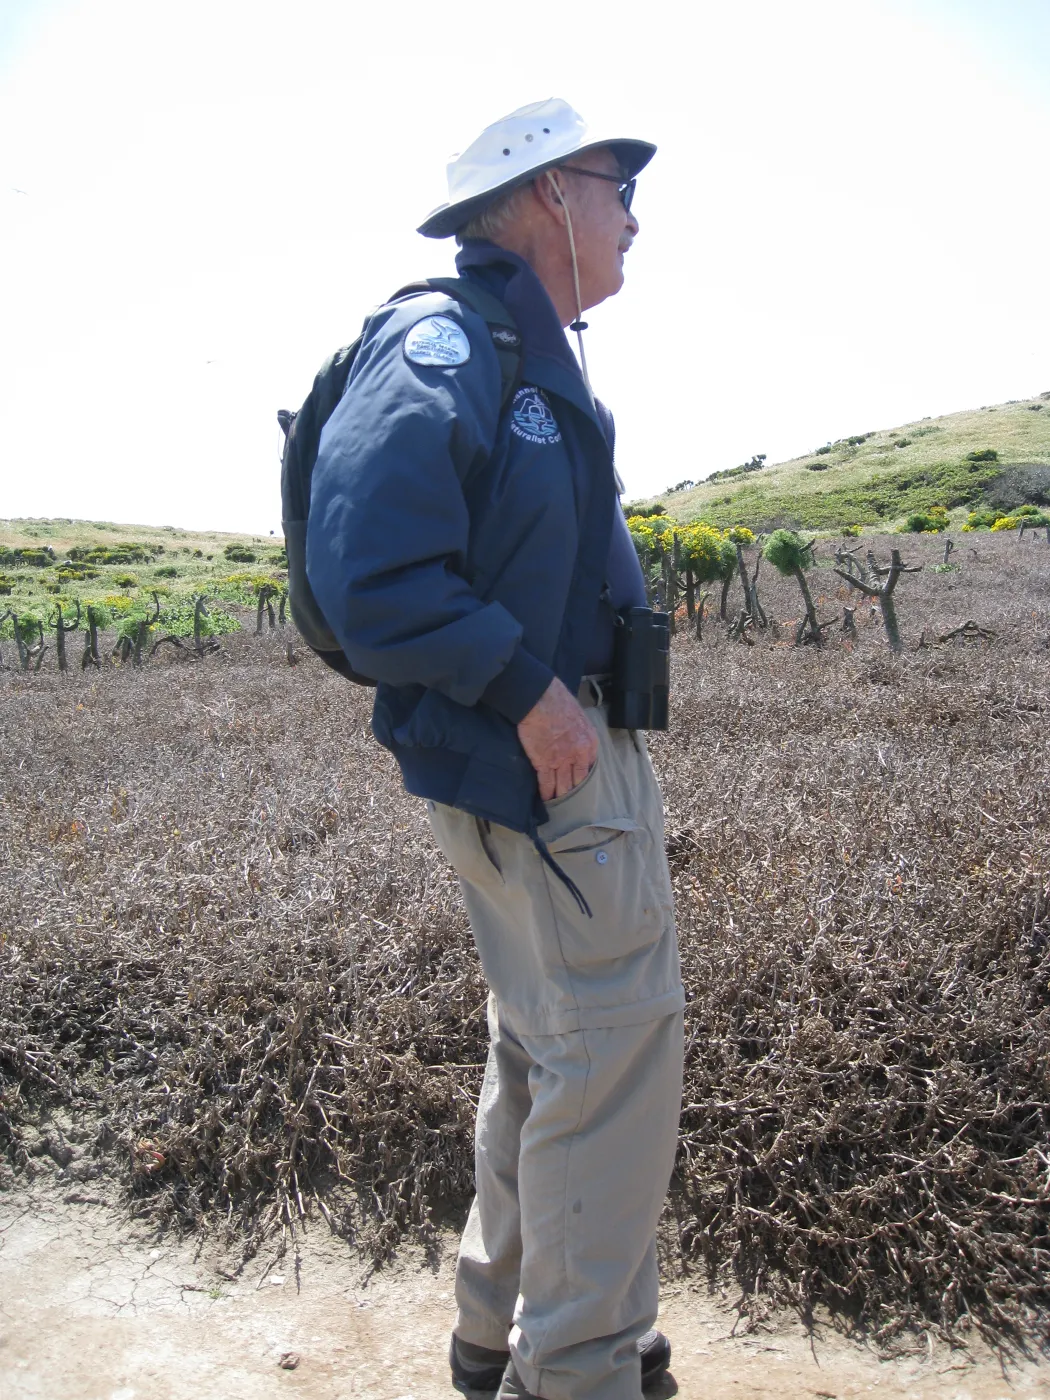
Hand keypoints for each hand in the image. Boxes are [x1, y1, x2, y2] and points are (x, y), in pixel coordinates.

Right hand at [517, 677, 598, 801]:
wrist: (539, 698)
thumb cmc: (558, 700)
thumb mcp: (579, 717)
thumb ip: (580, 734)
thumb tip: (576, 741)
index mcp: (589, 743)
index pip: (589, 768)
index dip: (582, 778)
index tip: (578, 784)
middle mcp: (578, 755)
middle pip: (577, 781)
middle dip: (574, 793)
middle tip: (572, 803)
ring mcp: (560, 761)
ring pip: (562, 786)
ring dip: (560, 797)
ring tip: (559, 806)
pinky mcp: (543, 763)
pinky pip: (546, 783)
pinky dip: (546, 794)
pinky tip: (545, 800)